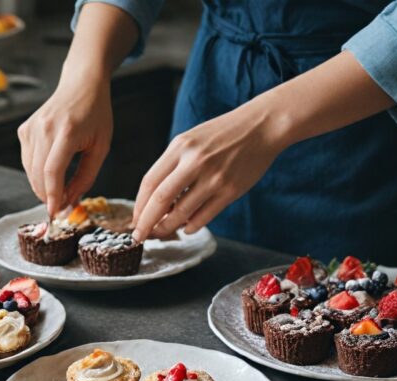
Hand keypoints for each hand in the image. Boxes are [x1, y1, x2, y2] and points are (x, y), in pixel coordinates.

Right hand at [17, 75, 112, 216]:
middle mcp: (44, 128)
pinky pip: (27, 161)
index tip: (56, 213)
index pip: (52, 171)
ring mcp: (31, 128)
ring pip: (29, 171)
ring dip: (42, 186)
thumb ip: (86, 177)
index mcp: (66, 132)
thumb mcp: (101, 147)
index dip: (52, 195)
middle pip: (37, 174)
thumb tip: (70, 201)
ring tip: (59, 190)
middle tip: (61, 206)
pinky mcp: (24, 130)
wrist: (81, 84)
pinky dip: (36, 173)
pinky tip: (51, 171)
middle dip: (48, 196)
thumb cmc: (96, 114)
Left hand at [131, 101, 285, 240]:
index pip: (149, 183)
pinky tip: (186, 228)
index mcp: (180, 147)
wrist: (261, 127)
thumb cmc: (222, 135)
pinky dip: (190, 226)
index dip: (139, 206)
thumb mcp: (191, 140)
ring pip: (181, 213)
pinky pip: (203, 217)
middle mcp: (194, 162)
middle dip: (146, 224)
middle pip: (160, 201)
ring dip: (168, 228)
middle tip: (140, 236)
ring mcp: (213, 177)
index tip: (135, 220)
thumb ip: (173, 166)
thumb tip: (155, 202)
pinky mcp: (230, 191)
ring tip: (162, 233)